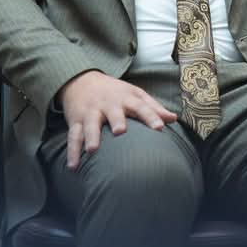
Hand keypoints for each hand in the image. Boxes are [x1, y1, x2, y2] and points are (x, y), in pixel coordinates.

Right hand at [57, 70, 176, 169]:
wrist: (81, 80)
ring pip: (90, 125)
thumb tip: (174, 119)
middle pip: (113, 113)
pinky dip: (72, 151)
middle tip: (120, 132)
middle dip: (116, 121)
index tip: (160, 127)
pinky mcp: (76, 121)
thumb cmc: (115, 91)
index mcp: (126, 98)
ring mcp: (91, 113)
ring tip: (92, 151)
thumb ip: (153, 108)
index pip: (141, 106)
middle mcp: (108, 105)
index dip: (151, 116)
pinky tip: (73, 166)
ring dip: (91, 137)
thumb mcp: (135, 94)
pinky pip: (73, 137)